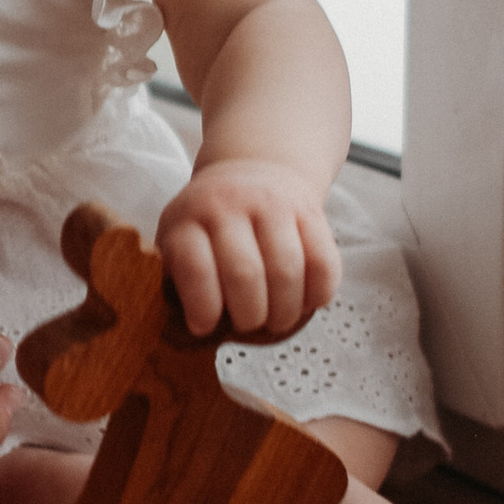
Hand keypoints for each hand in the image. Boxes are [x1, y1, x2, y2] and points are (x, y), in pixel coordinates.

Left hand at [154, 158, 340, 341]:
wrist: (253, 168)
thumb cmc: (210, 222)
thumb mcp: (180, 238)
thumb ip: (180, 279)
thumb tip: (187, 335)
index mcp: (188, 219)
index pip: (195, 268)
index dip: (203, 308)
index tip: (205, 328)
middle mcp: (229, 205)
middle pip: (244, 274)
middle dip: (248, 316)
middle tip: (248, 326)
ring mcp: (273, 205)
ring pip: (286, 270)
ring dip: (284, 311)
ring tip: (278, 321)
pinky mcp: (310, 211)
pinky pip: (323, 262)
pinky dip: (318, 294)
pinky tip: (307, 303)